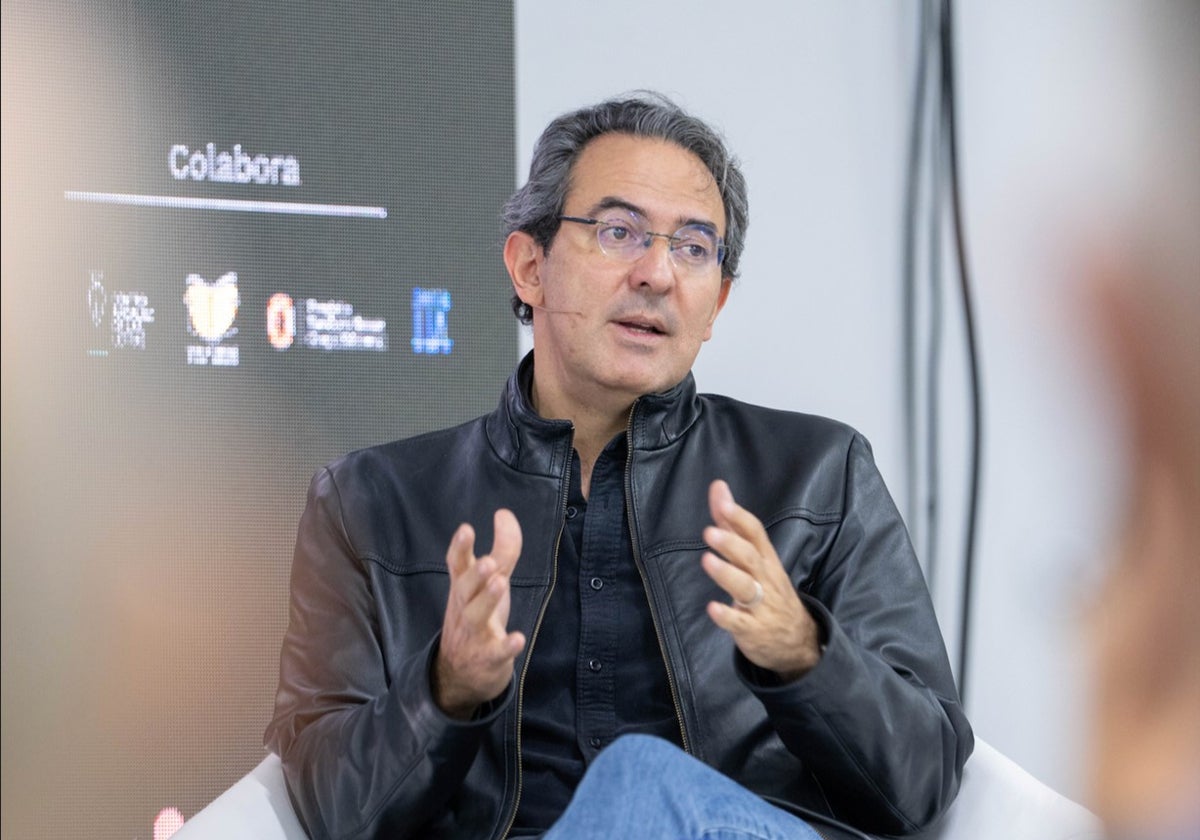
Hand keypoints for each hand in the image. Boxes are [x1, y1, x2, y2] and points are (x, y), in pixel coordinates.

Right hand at [434, 509, 526, 718]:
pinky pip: (495, 653)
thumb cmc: (478, 618)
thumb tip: (504, 513)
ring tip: (499, 583)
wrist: (458, 675)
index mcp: (463, 589)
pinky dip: (506, 646)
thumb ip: (501, 550)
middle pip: (464, 589)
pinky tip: (517, 638)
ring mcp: (474, 635)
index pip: (457, 565)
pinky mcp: (488, 658)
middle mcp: (464, 609)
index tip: (466, 529)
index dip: (460, 548)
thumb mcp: (490, 583)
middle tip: (487, 561)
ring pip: (476, 617)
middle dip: (474, 575)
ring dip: (487, 600)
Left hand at [701, 480, 820, 680]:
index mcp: (766, 560)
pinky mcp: (753, 630)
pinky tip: (713, 608)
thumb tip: (718, 487)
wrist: (796, 640)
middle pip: (751, 558)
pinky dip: (727, 616)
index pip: (756, 534)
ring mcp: (760, 606)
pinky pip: (740, 623)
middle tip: (709, 532)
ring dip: (726, 574)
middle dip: (732, 544)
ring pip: (746, 588)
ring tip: (707, 560)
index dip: (740, 518)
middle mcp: (765, 579)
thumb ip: (732, 523)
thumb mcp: (755, 557)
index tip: (723, 503)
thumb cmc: (769, 590)